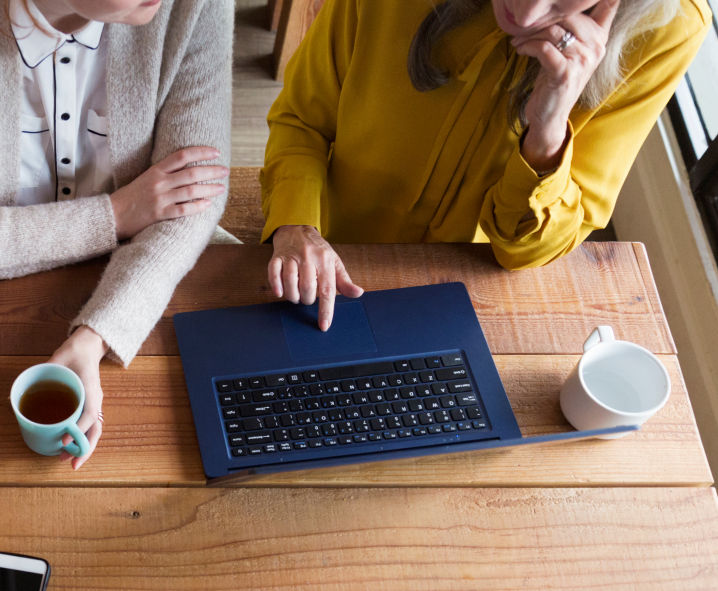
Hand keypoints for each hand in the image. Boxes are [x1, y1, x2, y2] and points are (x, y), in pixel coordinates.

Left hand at [48, 326, 107, 469]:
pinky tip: (69, 446)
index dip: (76, 429)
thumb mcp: (58, 360)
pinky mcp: (89, 405)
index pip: (89, 414)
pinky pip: (88, 425)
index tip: (62, 440)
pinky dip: (81, 438)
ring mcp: (94, 403)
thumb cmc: (75, 353)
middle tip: (68, 462)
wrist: (88, 346)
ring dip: (83, 447)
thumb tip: (14, 396)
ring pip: (94, 430)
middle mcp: (95, 400)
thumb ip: (41, 374)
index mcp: (91, 390)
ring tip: (68, 460)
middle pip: (95, 429)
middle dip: (84, 448)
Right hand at [110, 146, 228, 239]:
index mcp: (156, 170)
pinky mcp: (159, 214)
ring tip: (221, 188)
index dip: (201, 152)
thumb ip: (165, 173)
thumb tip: (189, 169)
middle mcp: (159, 182)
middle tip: (225, 170)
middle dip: (211, 171)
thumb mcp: (146, 178)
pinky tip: (208, 204)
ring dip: (209, 189)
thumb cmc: (131, 197)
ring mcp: (160, 198)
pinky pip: (183, 209)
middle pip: (191, 173)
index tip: (216, 152)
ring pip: (191, 191)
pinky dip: (197, 206)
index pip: (182, 156)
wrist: (112, 214)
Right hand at [268, 225, 363, 330]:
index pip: (327, 290)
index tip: (324, 326)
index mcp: (325, 261)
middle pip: (307, 288)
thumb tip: (358, 293)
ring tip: (296, 296)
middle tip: (308, 297)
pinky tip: (280, 292)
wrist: (297, 229)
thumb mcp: (334, 263)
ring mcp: (291, 256)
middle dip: (307, 300)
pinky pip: (274, 273)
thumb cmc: (318, 251)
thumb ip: (344, 281)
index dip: (325, 310)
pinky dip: (276, 285)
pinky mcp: (277, 257)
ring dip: (292, 296)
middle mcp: (308, 257)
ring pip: (290, 282)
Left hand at [511, 0, 619, 170]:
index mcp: (600, 37)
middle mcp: (596, 47)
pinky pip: (544, 47)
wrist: (550, 115)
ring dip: (530, 33)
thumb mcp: (569, 51)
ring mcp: (582, 60)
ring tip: (518, 39)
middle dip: (542, 18)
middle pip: (569, 14)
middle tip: (523, 25)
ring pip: (553, 30)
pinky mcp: (565, 73)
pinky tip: (520, 49)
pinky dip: (528, 46)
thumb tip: (556, 2)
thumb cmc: (555, 79)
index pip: (609, 4)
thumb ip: (572, 28)